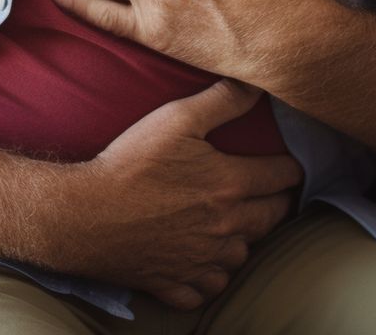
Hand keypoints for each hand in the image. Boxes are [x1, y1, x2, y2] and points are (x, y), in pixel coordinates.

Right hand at [49, 79, 302, 309]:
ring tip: (237, 225)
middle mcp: (225, 227)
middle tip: (271, 193)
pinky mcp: (176, 281)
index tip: (288, 164)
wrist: (85, 215)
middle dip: (276, 202)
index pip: (282, 176)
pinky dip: (211, 277)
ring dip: (244, 240)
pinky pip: (207, 288)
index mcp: (230, 186)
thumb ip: (221, 101)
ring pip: (242, 256)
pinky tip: (204, 262)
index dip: (289, 167)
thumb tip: (256, 86)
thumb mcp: (176, 119)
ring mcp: (202, 259)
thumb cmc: (130, 164)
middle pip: (271, 218)